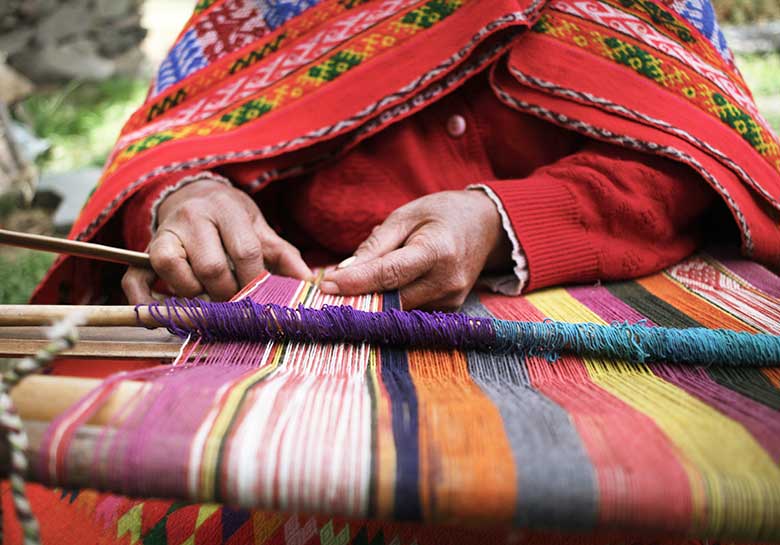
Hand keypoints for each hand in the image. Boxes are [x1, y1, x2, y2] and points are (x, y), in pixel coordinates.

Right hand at [122, 179, 311, 303]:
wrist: (193, 194)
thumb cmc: (233, 219)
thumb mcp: (260, 228)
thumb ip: (284, 255)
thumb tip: (310, 283)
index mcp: (227, 210)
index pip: (244, 251)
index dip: (255, 281)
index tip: (262, 298)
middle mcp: (193, 218)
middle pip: (211, 266)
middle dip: (227, 293)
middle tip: (236, 303)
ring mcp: (165, 233)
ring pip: (173, 270)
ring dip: (193, 295)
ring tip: (207, 299)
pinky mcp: (145, 251)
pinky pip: (135, 280)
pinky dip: (146, 303)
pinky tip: (163, 317)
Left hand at [319, 190, 510, 309]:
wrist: (485, 226)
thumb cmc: (442, 214)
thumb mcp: (406, 215)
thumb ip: (376, 244)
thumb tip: (345, 270)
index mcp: (437, 251)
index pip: (389, 274)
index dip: (355, 282)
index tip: (326, 286)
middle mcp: (447, 281)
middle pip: (391, 299)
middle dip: (358, 297)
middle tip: (327, 291)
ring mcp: (451, 300)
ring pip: (399, 309)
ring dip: (372, 300)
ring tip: (353, 285)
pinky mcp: (450, 309)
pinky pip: (411, 311)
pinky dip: (390, 302)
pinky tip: (379, 290)